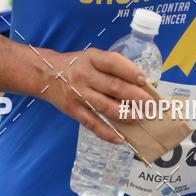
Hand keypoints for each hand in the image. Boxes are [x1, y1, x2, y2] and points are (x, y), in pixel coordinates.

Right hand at [42, 48, 157, 143]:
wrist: (45, 73)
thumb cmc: (76, 65)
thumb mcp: (92, 57)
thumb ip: (112, 66)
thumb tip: (139, 83)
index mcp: (91, 58)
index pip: (113, 63)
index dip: (130, 71)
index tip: (144, 80)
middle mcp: (84, 75)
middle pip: (113, 87)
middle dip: (135, 97)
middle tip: (150, 104)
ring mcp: (78, 94)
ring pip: (105, 107)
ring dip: (125, 114)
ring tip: (139, 118)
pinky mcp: (73, 110)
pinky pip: (92, 124)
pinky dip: (107, 133)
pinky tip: (120, 138)